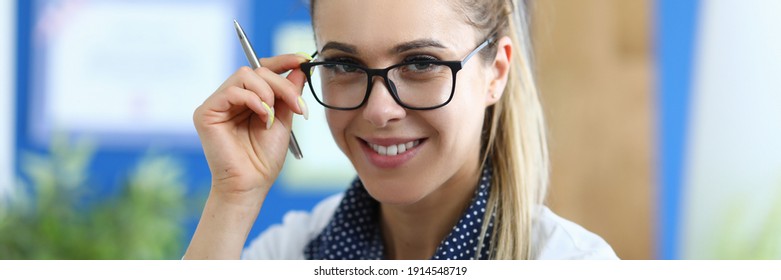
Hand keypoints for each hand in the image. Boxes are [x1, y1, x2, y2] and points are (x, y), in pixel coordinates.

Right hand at [193, 53, 309, 203]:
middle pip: (257, 70)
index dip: (283, 61)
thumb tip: (299, 68)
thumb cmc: (264, 158)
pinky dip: (252, 99)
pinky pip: (232, 91)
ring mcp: (217, 104)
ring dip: (267, 92)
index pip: (262, 69)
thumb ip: (289, 94)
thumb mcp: (284, 120)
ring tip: (273, 116)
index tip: (303, 60)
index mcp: (248, 99)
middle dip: (282, 84)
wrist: (251, 185)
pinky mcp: (206, 113)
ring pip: (245, 75)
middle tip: (297, 105)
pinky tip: (263, 116)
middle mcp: (230, 98)